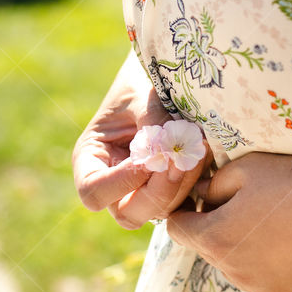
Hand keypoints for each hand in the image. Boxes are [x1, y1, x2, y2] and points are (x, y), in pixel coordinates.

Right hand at [73, 50, 211, 228]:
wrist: (159, 77)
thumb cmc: (140, 82)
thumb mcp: (141, 98)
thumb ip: (152, 124)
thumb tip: (168, 153)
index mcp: (91, 159)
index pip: (94, 193)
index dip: (121, 184)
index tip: (148, 158)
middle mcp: (113, 182)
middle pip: (128, 213)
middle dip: (158, 192)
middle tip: (179, 162)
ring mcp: (140, 190)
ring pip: (159, 211)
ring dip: (181, 186)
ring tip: (197, 150)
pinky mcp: (167, 189)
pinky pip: (181, 202)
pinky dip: (193, 183)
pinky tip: (201, 154)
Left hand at [167, 151, 291, 291]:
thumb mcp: (248, 169)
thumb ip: (213, 183)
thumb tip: (201, 195)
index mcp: (217, 239)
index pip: (177, 227)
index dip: (185, 208)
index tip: (202, 194)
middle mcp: (234, 273)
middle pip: (207, 246)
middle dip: (216, 224)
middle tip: (245, 200)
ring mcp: (262, 290)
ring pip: (236, 263)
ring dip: (243, 244)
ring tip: (276, 218)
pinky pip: (265, 276)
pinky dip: (270, 260)